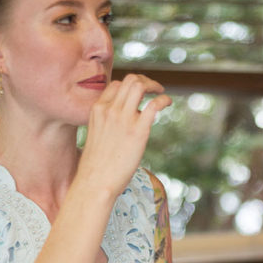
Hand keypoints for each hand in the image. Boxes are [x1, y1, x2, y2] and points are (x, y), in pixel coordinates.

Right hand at [78, 73, 170, 196]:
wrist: (94, 182)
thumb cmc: (95, 166)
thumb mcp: (96, 136)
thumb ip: (107, 125)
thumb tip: (121, 127)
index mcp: (97, 110)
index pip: (115, 85)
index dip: (130, 86)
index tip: (139, 94)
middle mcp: (109, 110)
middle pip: (129, 80)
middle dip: (144, 81)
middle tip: (153, 89)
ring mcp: (123, 119)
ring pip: (140, 86)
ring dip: (154, 86)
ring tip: (160, 93)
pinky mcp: (138, 131)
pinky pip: (154, 105)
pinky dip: (163, 99)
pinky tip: (167, 103)